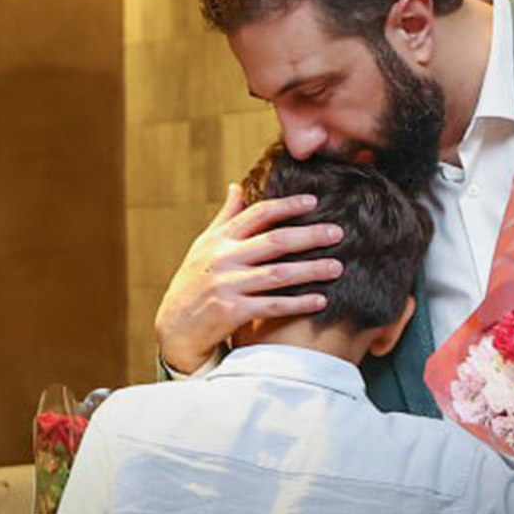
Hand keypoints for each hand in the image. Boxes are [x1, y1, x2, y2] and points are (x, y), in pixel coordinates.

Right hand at [154, 184, 345, 372]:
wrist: (175, 327)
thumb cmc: (195, 282)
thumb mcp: (204, 246)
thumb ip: (225, 218)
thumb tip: (237, 186)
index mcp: (219, 240)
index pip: (257, 214)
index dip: (287, 206)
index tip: (314, 202)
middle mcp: (223, 259)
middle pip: (274, 242)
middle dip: (309, 236)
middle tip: (338, 233)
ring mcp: (227, 285)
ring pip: (277, 274)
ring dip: (310, 270)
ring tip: (337, 267)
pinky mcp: (232, 312)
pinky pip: (273, 306)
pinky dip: (298, 303)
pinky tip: (320, 300)